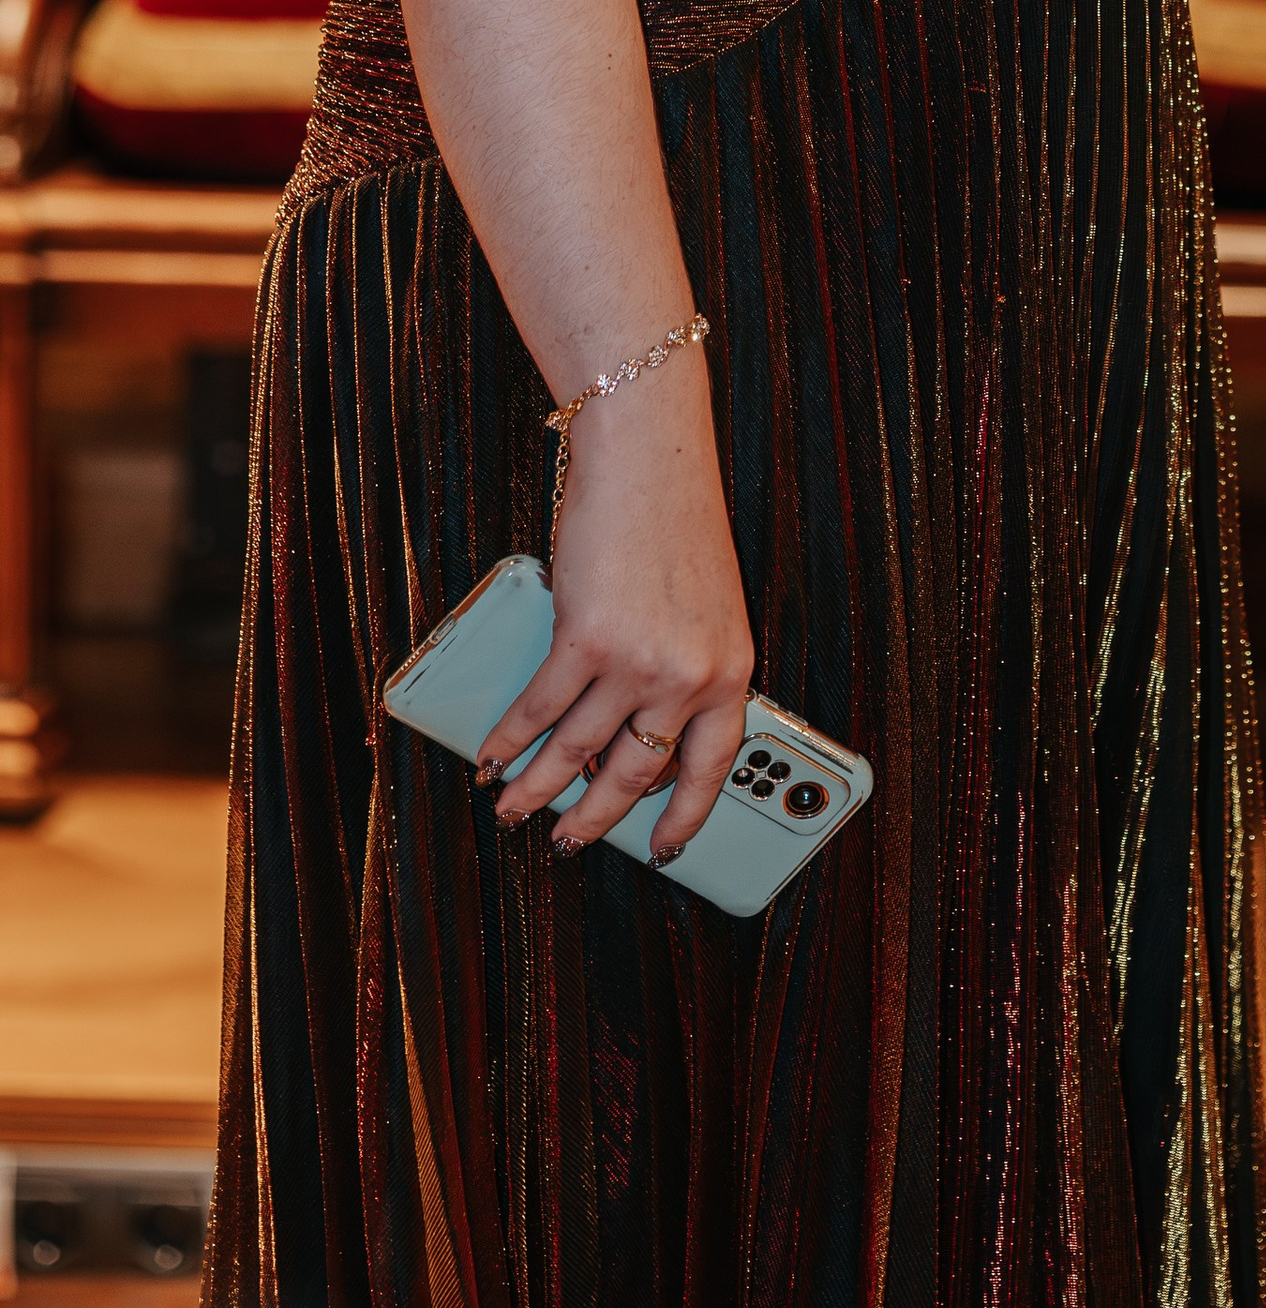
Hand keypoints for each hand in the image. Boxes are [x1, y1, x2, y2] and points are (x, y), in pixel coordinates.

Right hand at [474, 354, 753, 863]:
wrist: (649, 459)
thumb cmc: (674, 523)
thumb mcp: (703, 610)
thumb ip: (680, 672)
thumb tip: (627, 736)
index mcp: (732, 670)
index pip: (712, 767)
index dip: (685, 816)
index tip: (663, 849)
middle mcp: (690, 677)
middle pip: (635, 776)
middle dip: (593, 819)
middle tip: (565, 840)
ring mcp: (638, 663)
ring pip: (578, 754)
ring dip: (536, 789)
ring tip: (513, 808)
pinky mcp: (586, 641)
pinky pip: (538, 711)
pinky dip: (508, 740)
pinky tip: (492, 756)